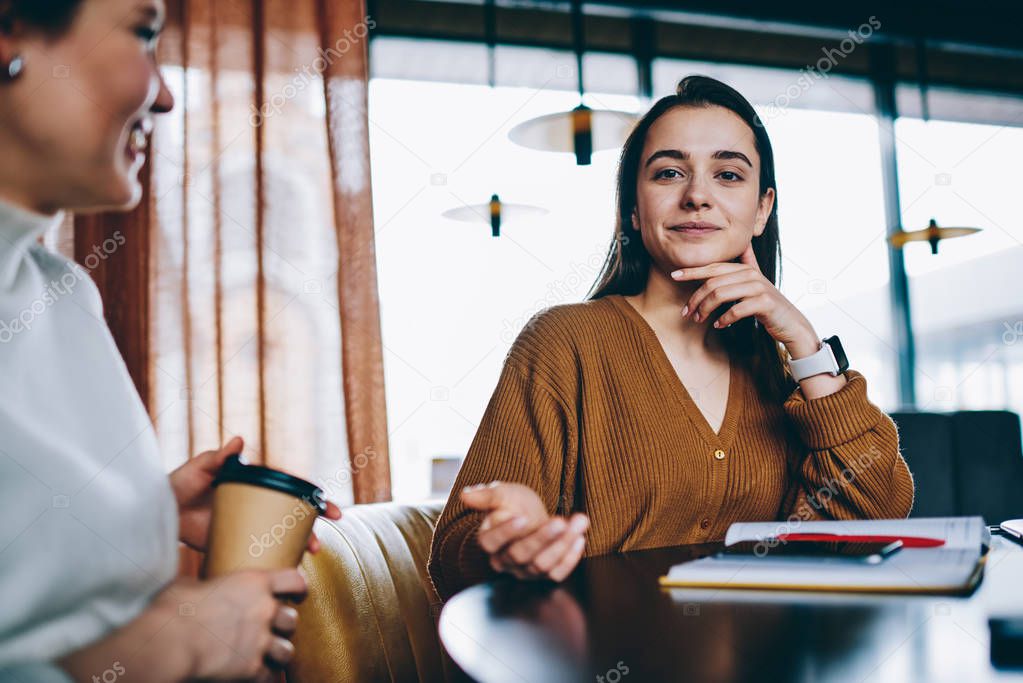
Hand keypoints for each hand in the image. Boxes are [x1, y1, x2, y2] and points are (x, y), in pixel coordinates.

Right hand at [155, 568, 306, 679]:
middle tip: (271, 628)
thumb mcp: (188, 586)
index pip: (293, 580)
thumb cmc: (173, 611)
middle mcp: (263, 611)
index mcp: (253, 583)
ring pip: (286, 650)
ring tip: (266, 654)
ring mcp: (260, 641)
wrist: (169, 644)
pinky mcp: (251, 669)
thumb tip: (195, 590)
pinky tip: (252, 674)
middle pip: (292, 619)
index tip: (297, 592)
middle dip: (283, 625)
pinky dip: (263, 676)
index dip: (298, 586)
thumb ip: (202, 587)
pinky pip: (270, 676)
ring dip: (278, 653)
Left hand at [170, 436, 341, 552]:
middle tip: (324, 538)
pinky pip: (260, 552)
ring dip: (299, 544)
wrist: (160, 512)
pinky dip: (274, 560)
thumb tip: (239, 440)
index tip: (329, 508)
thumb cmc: (180, 483)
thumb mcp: (200, 467)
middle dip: (314, 526)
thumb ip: (219, 456)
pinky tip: (283, 567)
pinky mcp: (235, 543)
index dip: (313, 497)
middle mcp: (256, 505)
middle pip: (293, 515)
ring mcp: (248, 525)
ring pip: (281, 535)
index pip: (290, 488)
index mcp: (255, 484)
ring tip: (309, 554)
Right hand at [461, 481, 588, 581]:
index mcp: (488, 540)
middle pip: (520, 555)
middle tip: (560, 521)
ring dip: (562, 545)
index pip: (491, 542)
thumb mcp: (502, 493)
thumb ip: (486, 495)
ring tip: (578, 522)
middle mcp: (504, 560)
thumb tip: (465, 495)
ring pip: (541, 566)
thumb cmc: (514, 503)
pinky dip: (571, 558)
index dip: (506, 532)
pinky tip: (580, 538)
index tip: (522, 517)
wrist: (532, 513)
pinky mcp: (545, 574)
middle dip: (542, 538)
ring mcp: (525, 571)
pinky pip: (557, 574)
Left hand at [671, 243, 818, 357]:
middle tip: (686, 313)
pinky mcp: (765, 303)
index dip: (692, 271)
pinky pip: (736, 309)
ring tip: (699, 320)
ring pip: (721, 295)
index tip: (674, 276)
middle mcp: (751, 275)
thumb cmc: (767, 305)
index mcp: (745, 269)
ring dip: (705, 309)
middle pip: (713, 282)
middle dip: (695, 298)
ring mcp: (759, 288)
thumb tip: (742, 247)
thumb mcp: (755, 284)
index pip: (713, 268)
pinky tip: (719, 325)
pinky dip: (724, 319)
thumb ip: (745, 267)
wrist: (791, 323)